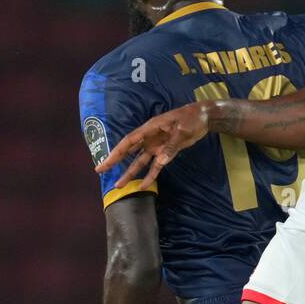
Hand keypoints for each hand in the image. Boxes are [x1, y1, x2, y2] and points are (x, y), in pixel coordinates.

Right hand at [95, 102, 210, 189]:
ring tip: (119, 185)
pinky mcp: (165, 152)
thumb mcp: (182, 130)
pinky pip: (155, 166)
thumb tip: (159, 161)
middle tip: (100, 170)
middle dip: (115, 161)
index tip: (105, 161)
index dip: (116, 152)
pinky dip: (150, 176)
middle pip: (129, 151)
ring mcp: (156, 145)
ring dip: (130, 172)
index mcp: (150, 128)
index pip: (129, 141)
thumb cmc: (192, 118)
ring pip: (139, 161)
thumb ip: (171, 146)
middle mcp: (149, 138)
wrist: (203, 118)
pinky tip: (143, 185)